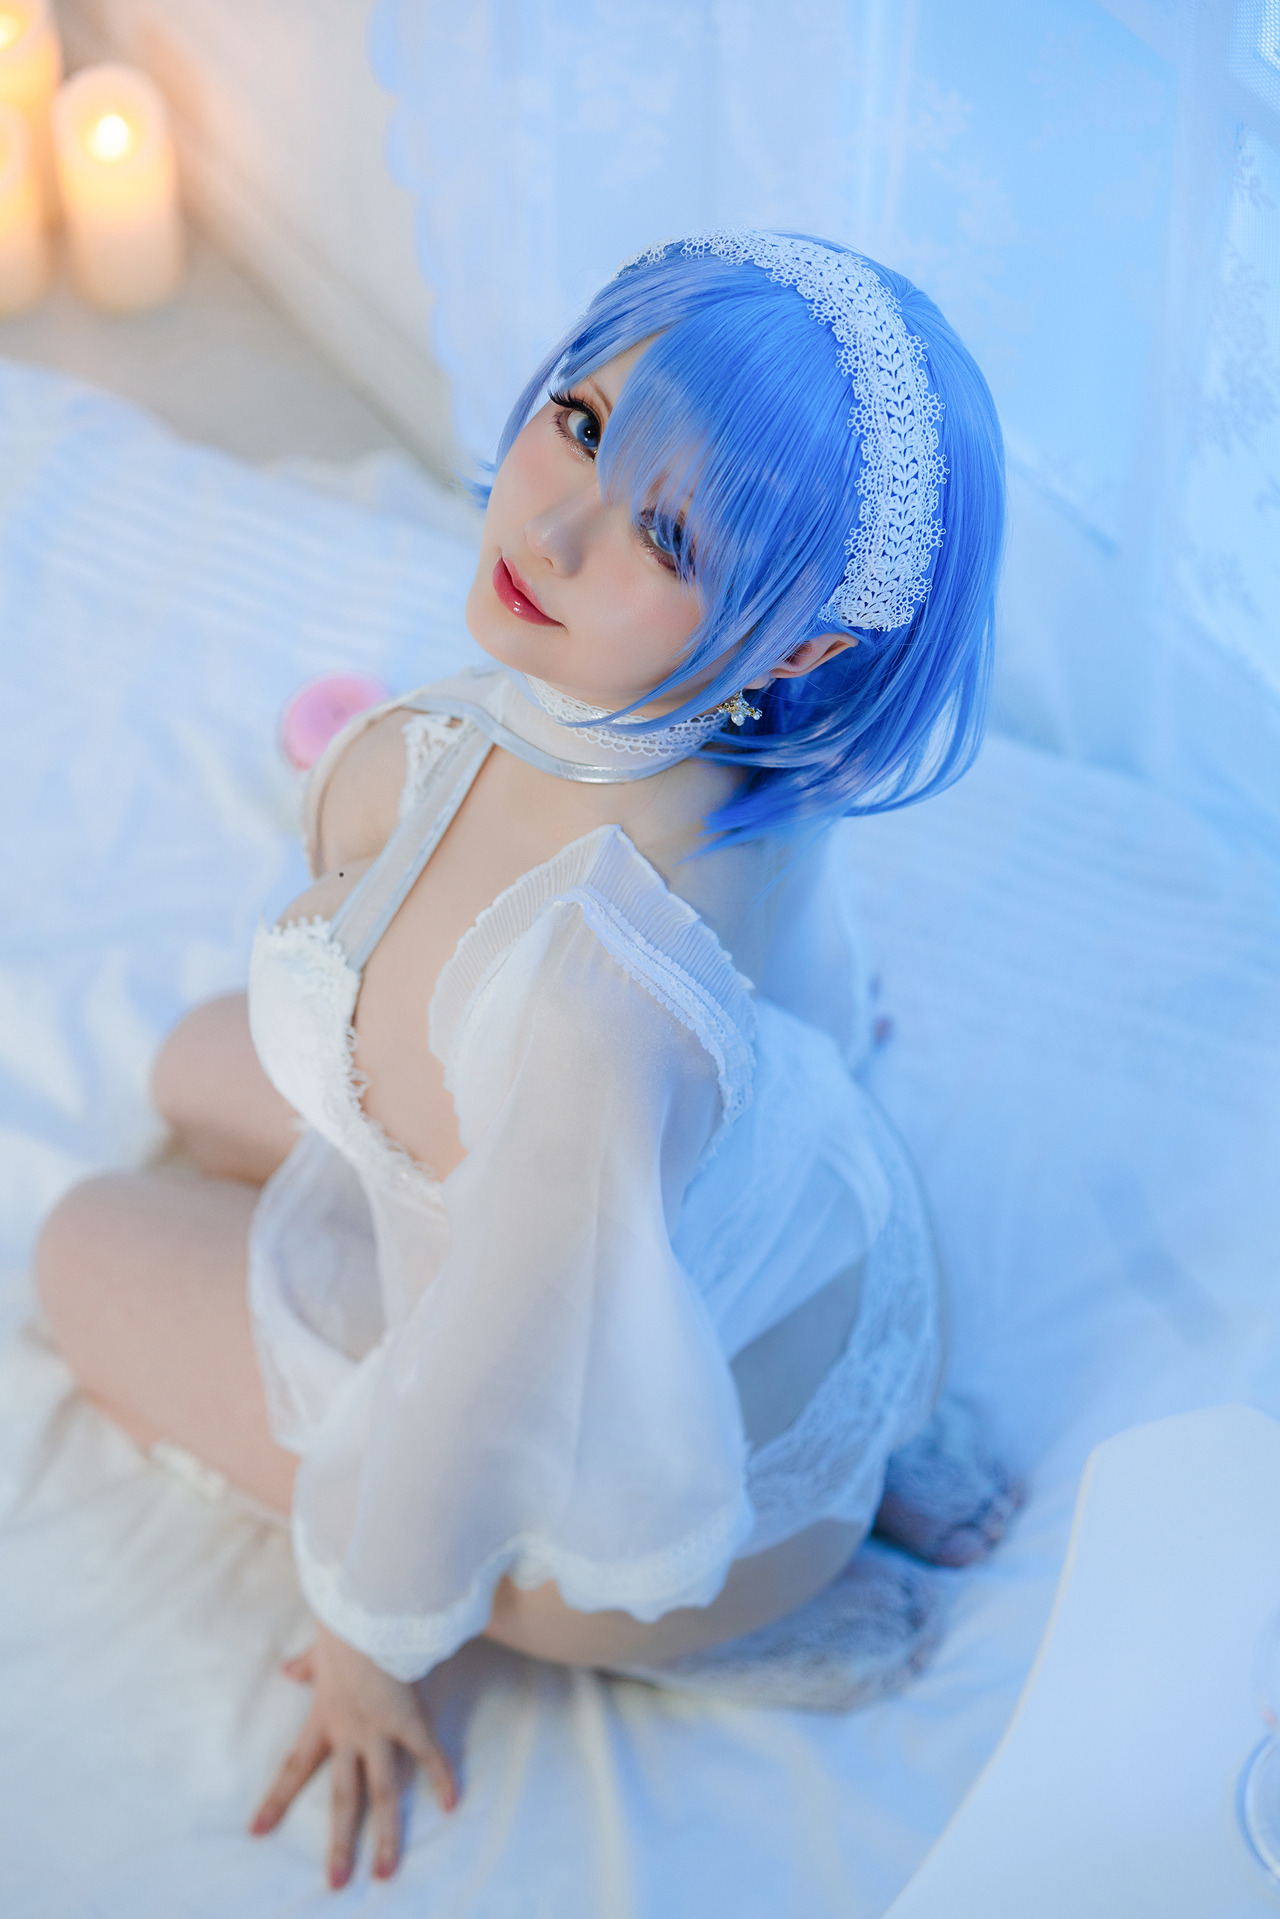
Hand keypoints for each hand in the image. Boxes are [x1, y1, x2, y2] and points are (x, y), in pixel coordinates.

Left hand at [249, 1623, 456, 1888]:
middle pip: (344, 1797)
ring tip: (388, 1873)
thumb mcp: (319, 1648)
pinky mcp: (410, 1717)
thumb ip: (306, 1666)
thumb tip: (287, 1670)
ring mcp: (380, 1728)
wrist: (369, 1602)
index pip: (295, 1766)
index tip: (257, 1830)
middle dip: (340, 1843)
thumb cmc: (345, 1620)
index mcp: (324, 1716)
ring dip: (388, 1835)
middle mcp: (349, 1731)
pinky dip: (441, 1777)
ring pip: (383, 1792)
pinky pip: (427, 1753)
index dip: (277, 1798)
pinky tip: (451, 1804)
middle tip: (337, 1883)